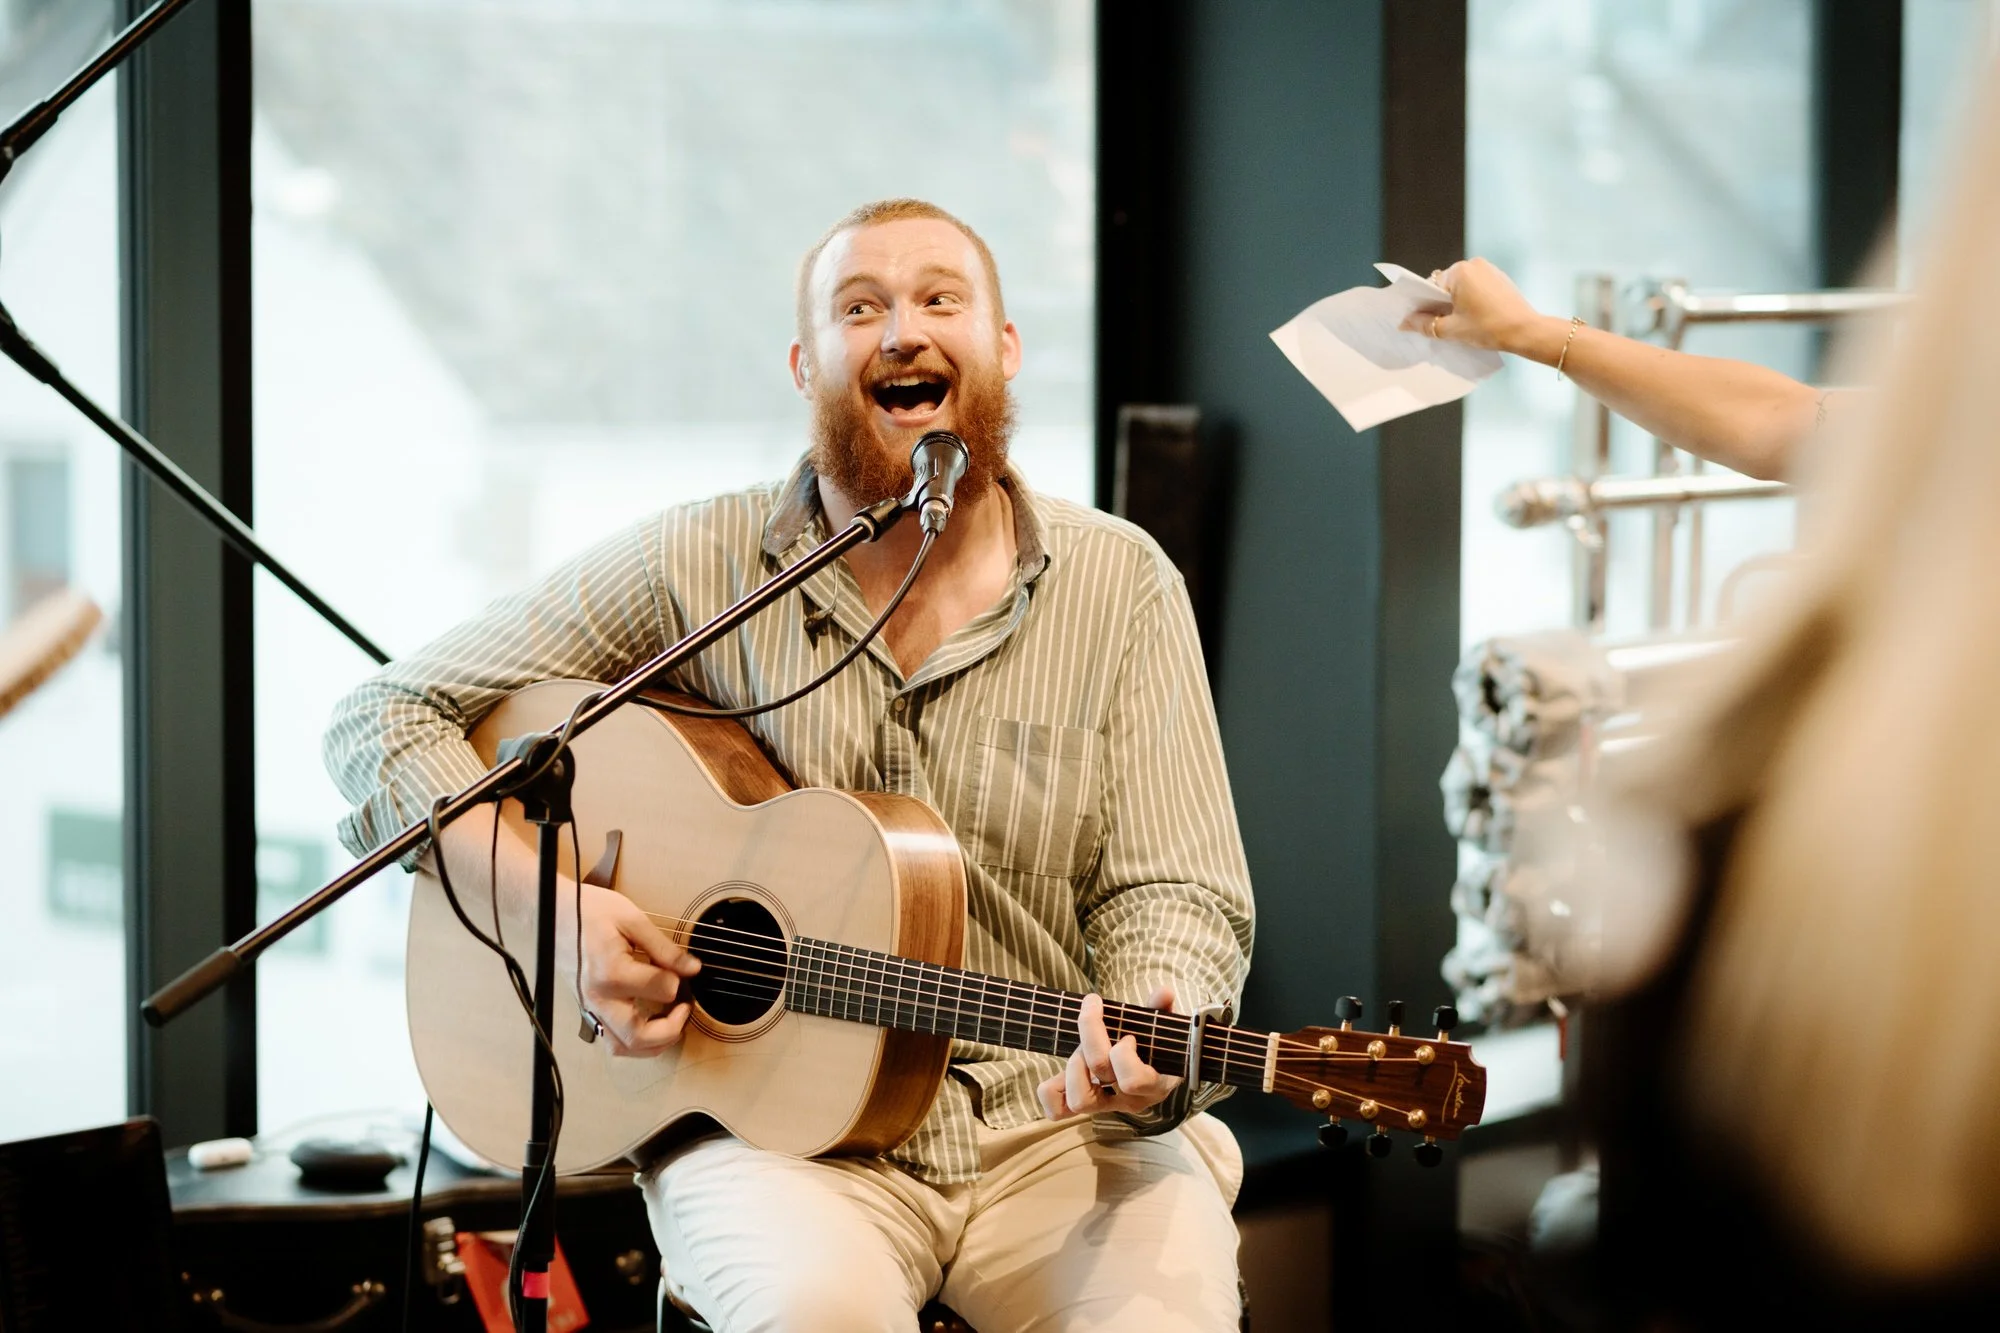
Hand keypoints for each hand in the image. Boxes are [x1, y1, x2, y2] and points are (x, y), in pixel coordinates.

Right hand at [566, 882, 700, 1056]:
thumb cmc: (588, 911)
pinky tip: (650, 1024)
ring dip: (652, 1044)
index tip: (685, 968)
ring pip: (622, 1048)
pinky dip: (634, 1042)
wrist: (551, 914)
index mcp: (611, 972)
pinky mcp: (587, 1011)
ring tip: (671, 1022)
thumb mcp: (632, 920)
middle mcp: (598, 998)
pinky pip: (610, 1041)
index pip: (661, 990)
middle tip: (684, 1007)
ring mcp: (590, 1008)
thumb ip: (664, 948)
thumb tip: (692, 969)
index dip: (680, 979)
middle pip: (638, 1036)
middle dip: (671, 1029)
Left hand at [1036, 986, 1181, 1119]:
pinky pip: (1057, 1111)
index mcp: (1153, 1084)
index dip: (1123, 1053)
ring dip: (1073, 1067)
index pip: (1132, 1079)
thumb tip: (1164, 992)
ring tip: (1080, 1051)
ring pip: (1079, 1100)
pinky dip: (1050, 1092)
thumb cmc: (1154, 1048)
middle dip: (1093, 1037)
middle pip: (1101, 1071)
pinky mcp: (1084, 1106)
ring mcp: (1106, 1106)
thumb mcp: (1161, 1029)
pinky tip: (1058, 1073)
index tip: (1128, 1035)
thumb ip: (1161, 1010)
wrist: (1151, 1073)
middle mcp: (1130, 1100)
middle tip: (1096, 1022)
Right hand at [1401, 257, 1544, 352]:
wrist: (1525, 331)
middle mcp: (1474, 264)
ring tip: (1462, 322)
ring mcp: (1489, 269)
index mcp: (1459, 271)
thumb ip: (1424, 324)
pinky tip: (1477, 316)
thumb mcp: (1450, 329)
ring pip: (1462, 286)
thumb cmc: (1487, 328)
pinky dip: (1472, 299)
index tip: (1426, 320)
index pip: (1431, 286)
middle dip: (1442, 303)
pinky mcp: (1500, 277)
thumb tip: (1405, 323)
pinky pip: (1477, 286)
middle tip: (1445, 324)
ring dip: (1458, 302)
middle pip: (1446, 284)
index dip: (1426, 304)